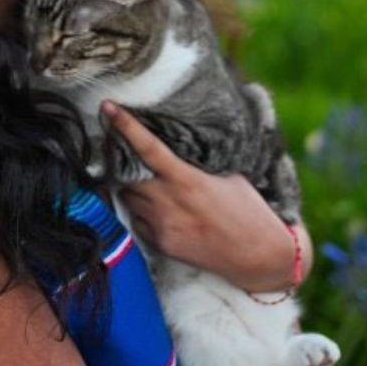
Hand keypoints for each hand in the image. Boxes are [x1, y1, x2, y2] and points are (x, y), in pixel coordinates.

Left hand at [100, 101, 311, 289]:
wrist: (258, 256)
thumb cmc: (248, 212)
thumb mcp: (228, 177)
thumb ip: (197, 165)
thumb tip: (176, 151)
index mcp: (187, 180)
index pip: (148, 148)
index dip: (125, 126)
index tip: (108, 108)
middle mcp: (169, 203)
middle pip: (126, 176)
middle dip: (122, 164)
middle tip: (123, 154)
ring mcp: (162, 226)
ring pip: (128, 199)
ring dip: (132, 189)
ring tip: (148, 185)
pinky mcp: (160, 245)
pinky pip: (136, 222)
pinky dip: (140, 213)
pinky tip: (158, 211)